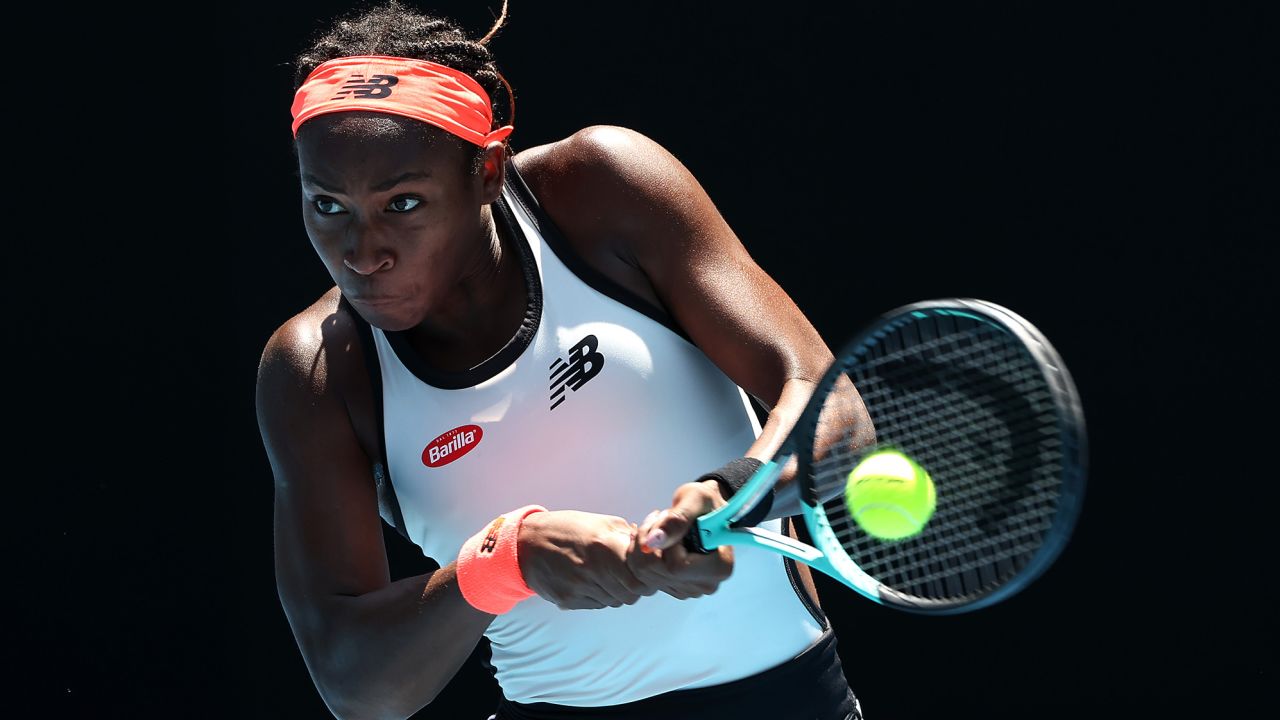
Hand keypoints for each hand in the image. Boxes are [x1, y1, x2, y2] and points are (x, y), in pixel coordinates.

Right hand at [517, 510, 656, 609]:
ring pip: (616, 601)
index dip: (648, 574)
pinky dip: (602, 595)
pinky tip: (594, 580)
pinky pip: (597, 604)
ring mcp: (579, 589)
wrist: (526, 543)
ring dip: (619, 590)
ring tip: (609, 574)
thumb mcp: (600, 522)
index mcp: (604, 547)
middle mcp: (592, 570)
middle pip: (631, 593)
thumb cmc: (566, 528)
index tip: (644, 565)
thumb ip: (627, 536)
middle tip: (630, 572)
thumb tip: (653, 546)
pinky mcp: (568, 601)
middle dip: (636, 584)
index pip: (642, 576)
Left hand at [626, 480, 734, 599]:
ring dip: (642, 544)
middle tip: (658, 517)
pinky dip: (640, 552)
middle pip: (656, 572)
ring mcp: (689, 589)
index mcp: (720, 567)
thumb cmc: (706, 501)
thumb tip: (652, 542)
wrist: (707, 509)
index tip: (669, 519)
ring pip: (645, 573)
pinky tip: (652, 536)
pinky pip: (643, 575)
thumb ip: (677, 520)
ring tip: (658, 524)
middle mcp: (706, 584)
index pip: (676, 567)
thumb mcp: (695, 499)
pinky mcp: (674, 587)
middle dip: (647, 540)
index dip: (665, 542)